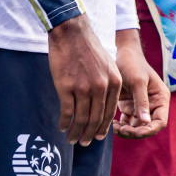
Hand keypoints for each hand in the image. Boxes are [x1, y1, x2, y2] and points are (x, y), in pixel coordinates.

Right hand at [47, 15, 120, 145]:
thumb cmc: (88, 48)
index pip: (109, 113)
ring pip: (81, 119)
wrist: (71, 32)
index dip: (103, 128)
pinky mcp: (66, 87)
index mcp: (114, 82)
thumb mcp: (107, 65)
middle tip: (84, 143)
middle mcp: (101, 87)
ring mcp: (84, 87)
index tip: (98, 137)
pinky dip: (64, 122)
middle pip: (96, 119)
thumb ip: (108, 84)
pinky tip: (61, 127)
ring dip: (75, 132)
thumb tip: (103, 107)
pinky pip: (67, 112)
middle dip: (90, 135)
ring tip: (71, 139)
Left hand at [111, 30, 168, 138]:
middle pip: (147, 128)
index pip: (160, 122)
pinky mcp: (129, 107)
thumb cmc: (132, 63)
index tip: (136, 131)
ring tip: (113, 127)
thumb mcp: (138, 81)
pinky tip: (111, 124)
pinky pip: (126, 123)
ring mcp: (140, 107)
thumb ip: (142, 102)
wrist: (122, 53)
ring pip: (136, 128)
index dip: (149, 130)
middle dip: (135, 132)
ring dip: (125, 131)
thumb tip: (146, 122)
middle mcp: (153, 105)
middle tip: (120, 129)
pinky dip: (120, 126)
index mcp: (161, 99)